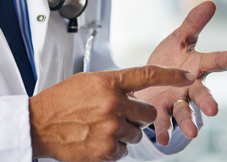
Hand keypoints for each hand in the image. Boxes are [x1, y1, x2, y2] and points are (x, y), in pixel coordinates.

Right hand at [29, 66, 194, 161]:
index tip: (187, 77)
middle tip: (119, 114)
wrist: (38, 124)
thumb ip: (114, 85)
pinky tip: (96, 139)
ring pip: (136, 133)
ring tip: (101, 127)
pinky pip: (124, 151)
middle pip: (148, 112)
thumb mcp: (89, 81)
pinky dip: (114, 148)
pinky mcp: (106, 151)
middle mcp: (113, 104)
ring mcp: (111, 129)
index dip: (172, 75)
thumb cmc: (61, 101)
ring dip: (124, 132)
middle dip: (139, 114)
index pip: (148, 75)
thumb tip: (134, 91)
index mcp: (109, 82)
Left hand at [134, 1, 226, 145]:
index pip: (216, 61)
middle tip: (214, 110)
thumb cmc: (170, 58)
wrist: (148, 79)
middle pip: (201, 93)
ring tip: (192, 131)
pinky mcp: (162, 111)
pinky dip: (163, 130)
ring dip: (188, 122)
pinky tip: (161, 139)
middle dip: (208, 101)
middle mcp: (190, 86)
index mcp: (197, 66)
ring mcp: (177, 100)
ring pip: (185, 111)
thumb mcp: (180, 39)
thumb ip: (193, 24)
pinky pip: (164, 122)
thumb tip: (211, 2)